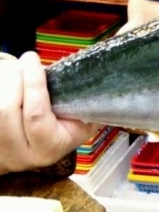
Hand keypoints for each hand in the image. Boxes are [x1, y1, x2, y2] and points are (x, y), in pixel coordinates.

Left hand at [0, 52, 98, 174]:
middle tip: (25, 62)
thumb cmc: (59, 133)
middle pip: (6, 108)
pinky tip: (8, 82)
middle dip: (14, 78)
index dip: (33, 84)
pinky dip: (0, 83)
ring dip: (5, 79)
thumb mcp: (81, 126)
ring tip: (17, 72)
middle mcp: (17, 152)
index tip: (32, 58)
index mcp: (48, 147)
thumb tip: (95, 77)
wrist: (23, 153)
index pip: (36, 115)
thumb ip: (87, 108)